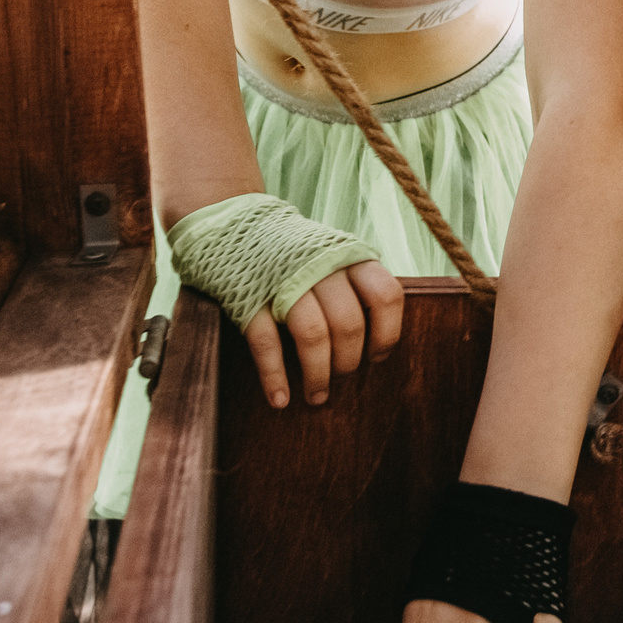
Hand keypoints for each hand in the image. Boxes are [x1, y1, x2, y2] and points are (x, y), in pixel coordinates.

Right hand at [241, 257, 401, 408]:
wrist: (235, 223)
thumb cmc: (296, 252)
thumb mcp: (334, 254)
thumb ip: (356, 283)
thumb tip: (378, 337)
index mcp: (348, 256)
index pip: (385, 296)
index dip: (387, 333)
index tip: (378, 357)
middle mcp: (320, 267)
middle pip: (348, 324)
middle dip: (348, 362)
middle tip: (341, 377)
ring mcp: (283, 281)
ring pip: (312, 335)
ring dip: (317, 374)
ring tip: (316, 396)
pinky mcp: (248, 297)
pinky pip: (265, 342)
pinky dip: (274, 375)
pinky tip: (280, 398)